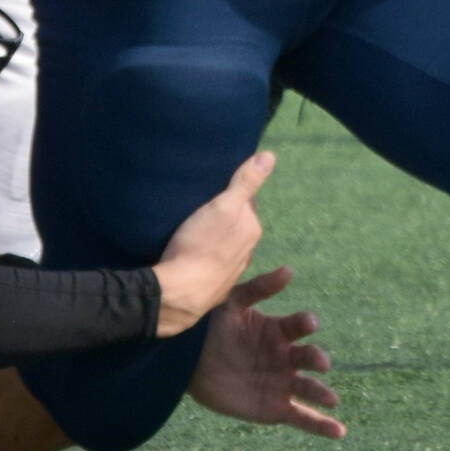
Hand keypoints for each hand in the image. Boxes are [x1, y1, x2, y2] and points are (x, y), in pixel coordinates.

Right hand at [153, 151, 272, 335]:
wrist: (179, 294)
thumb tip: (270, 156)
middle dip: (224, 214)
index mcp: (252, 229)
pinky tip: (193, 252)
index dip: (230, 192)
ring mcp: (232, 271)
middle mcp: (248, 250)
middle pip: (237, 223)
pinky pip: (214, 261)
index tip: (214, 188)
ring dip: (216, 235)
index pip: (246, 201)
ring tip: (194, 229)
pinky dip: (208, 254)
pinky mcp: (215, 286)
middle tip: (201, 206)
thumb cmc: (199, 245)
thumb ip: (246, 183)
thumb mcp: (222, 207)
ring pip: (227, 243)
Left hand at [189, 266, 344, 439]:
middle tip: (320, 362)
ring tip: (331, 399)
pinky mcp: (275, 408)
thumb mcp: (232, 303)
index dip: (306, 323)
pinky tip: (340, 431)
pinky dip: (322, 426)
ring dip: (322, 393)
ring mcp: (282, 384)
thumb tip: (289, 270)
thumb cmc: (211, 326)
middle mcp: (286, 357)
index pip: (299, 325)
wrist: (188, 362)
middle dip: (317, 359)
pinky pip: (303, 417)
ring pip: (310, 388)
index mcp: (279, 330)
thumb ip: (259, 288)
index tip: (309, 323)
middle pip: (309, 357)